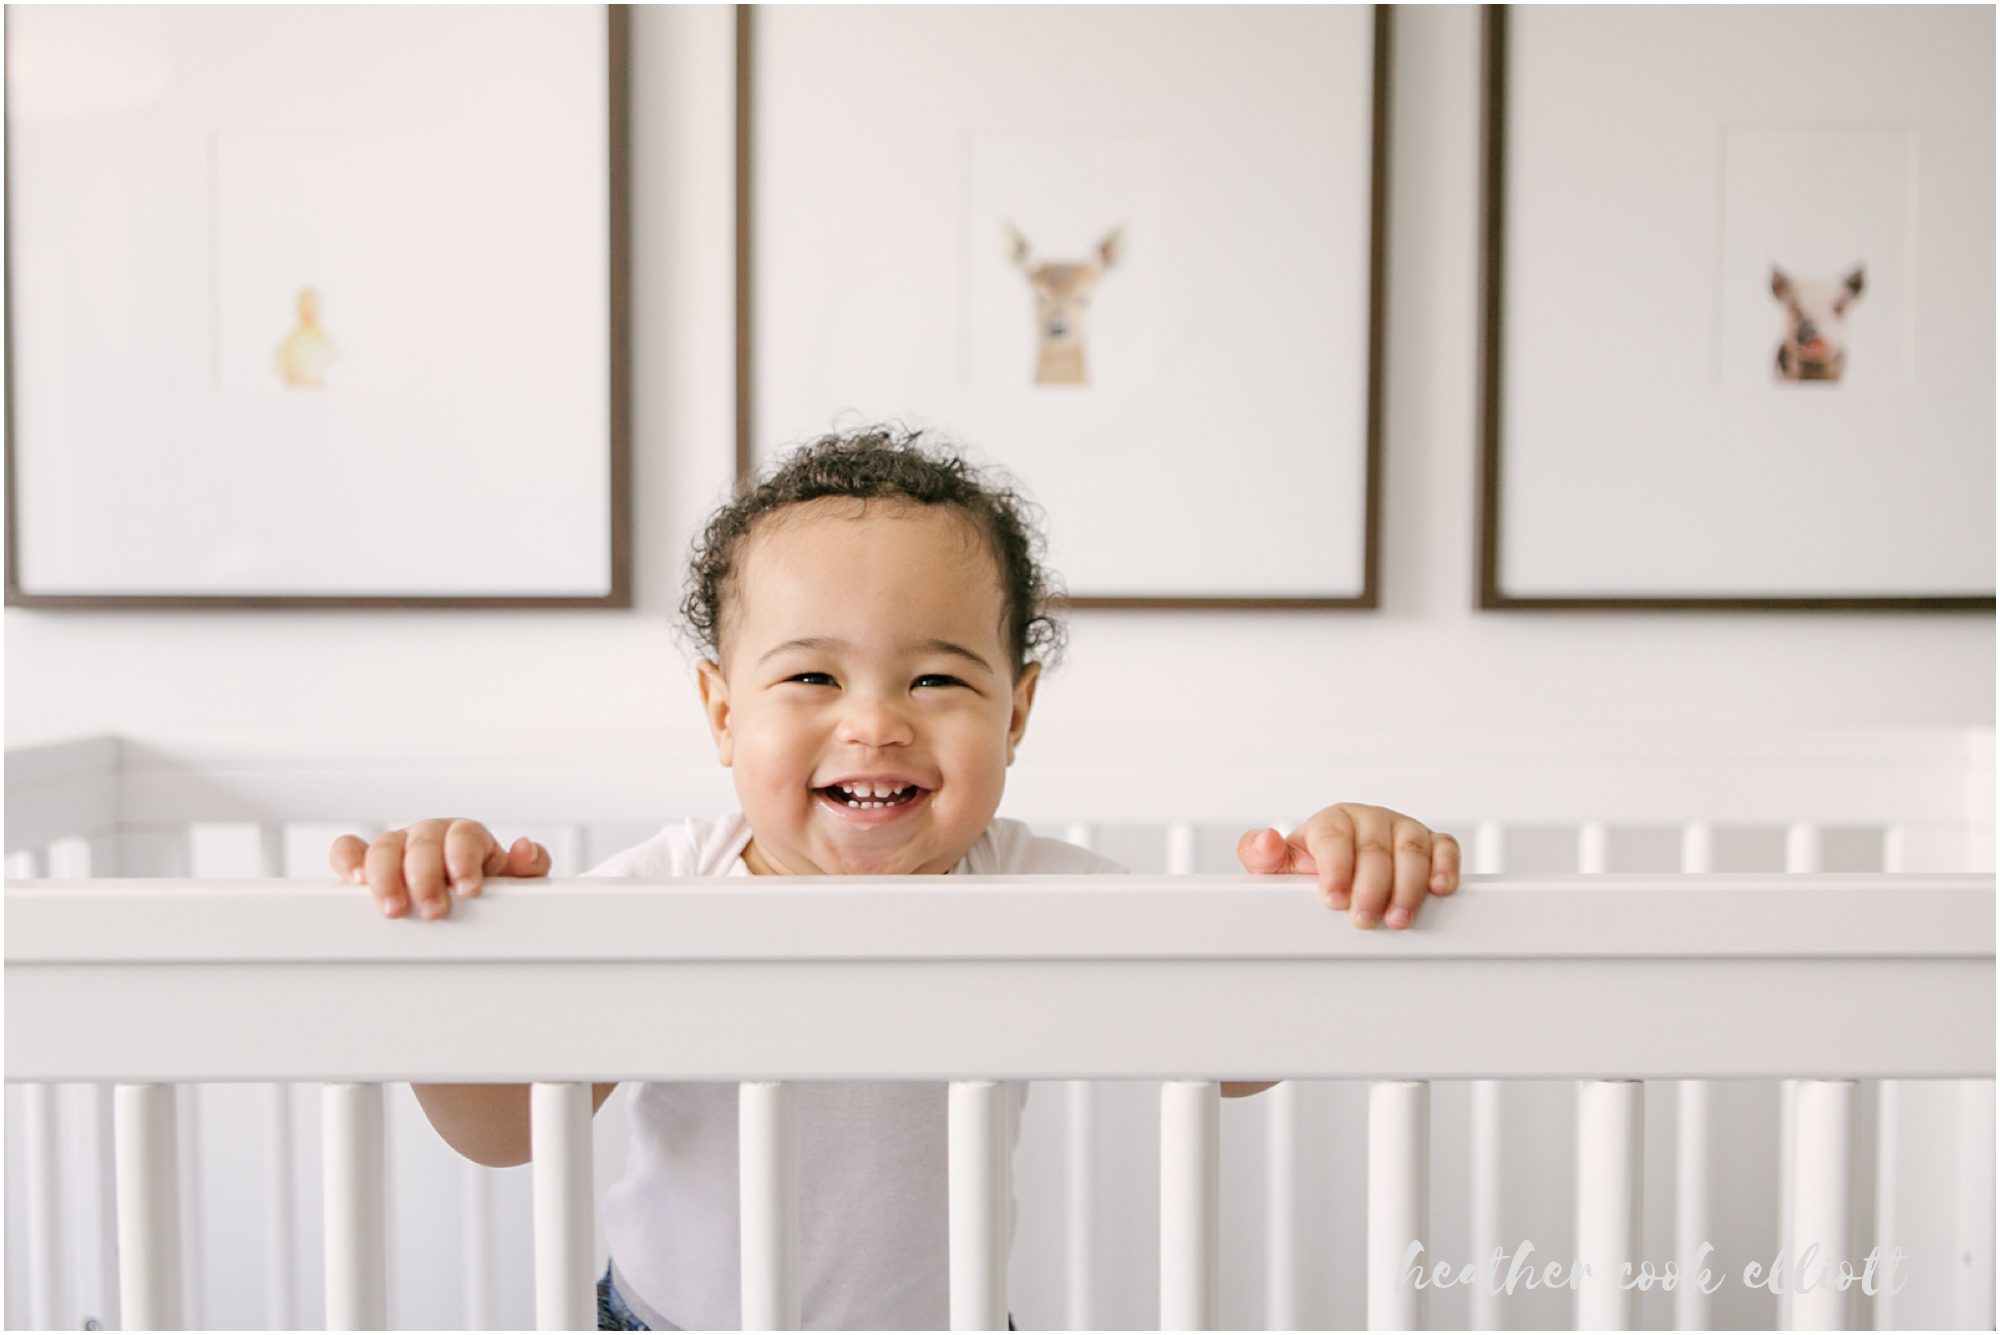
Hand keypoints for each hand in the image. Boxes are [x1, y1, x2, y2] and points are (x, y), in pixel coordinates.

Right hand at [329, 818, 550, 920]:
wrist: (462, 897)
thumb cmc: (487, 886)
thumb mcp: (514, 882)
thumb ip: (528, 868)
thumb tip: (526, 849)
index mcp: (465, 836)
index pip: (463, 836)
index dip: (463, 860)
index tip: (468, 889)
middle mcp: (430, 836)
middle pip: (422, 843)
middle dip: (426, 877)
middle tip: (434, 910)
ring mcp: (398, 847)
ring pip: (385, 846)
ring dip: (386, 877)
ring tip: (394, 908)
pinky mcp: (369, 863)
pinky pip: (349, 850)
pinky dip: (348, 861)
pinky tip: (354, 881)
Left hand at [1236, 804, 1459, 929]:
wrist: (1342, 870)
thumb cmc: (1312, 870)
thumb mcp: (1280, 867)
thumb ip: (1261, 856)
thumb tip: (1265, 841)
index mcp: (1333, 821)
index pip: (1335, 837)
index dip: (1336, 869)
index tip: (1333, 899)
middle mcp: (1370, 820)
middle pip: (1375, 849)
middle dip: (1371, 888)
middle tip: (1363, 920)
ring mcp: (1402, 829)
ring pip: (1412, 850)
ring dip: (1408, 887)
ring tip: (1397, 919)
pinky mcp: (1431, 843)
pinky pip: (1445, 847)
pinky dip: (1445, 867)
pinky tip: (1439, 889)